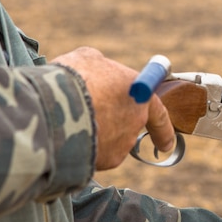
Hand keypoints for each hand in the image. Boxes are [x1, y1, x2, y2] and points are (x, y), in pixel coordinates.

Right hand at [52, 47, 174, 169]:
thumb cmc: (74, 77)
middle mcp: (136, 122)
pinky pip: (93, 156)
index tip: (166, 145)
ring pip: (107, 142)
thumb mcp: (89, 59)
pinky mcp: (104, 161)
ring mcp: (121, 144)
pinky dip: (81, 149)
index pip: (159, 113)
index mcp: (140, 94)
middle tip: (95, 125)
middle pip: (126, 127)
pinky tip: (63, 135)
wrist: (55, 105)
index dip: (162, 129)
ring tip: (66, 119)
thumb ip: (102, 69)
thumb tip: (99, 73)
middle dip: (112, 127)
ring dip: (93, 135)